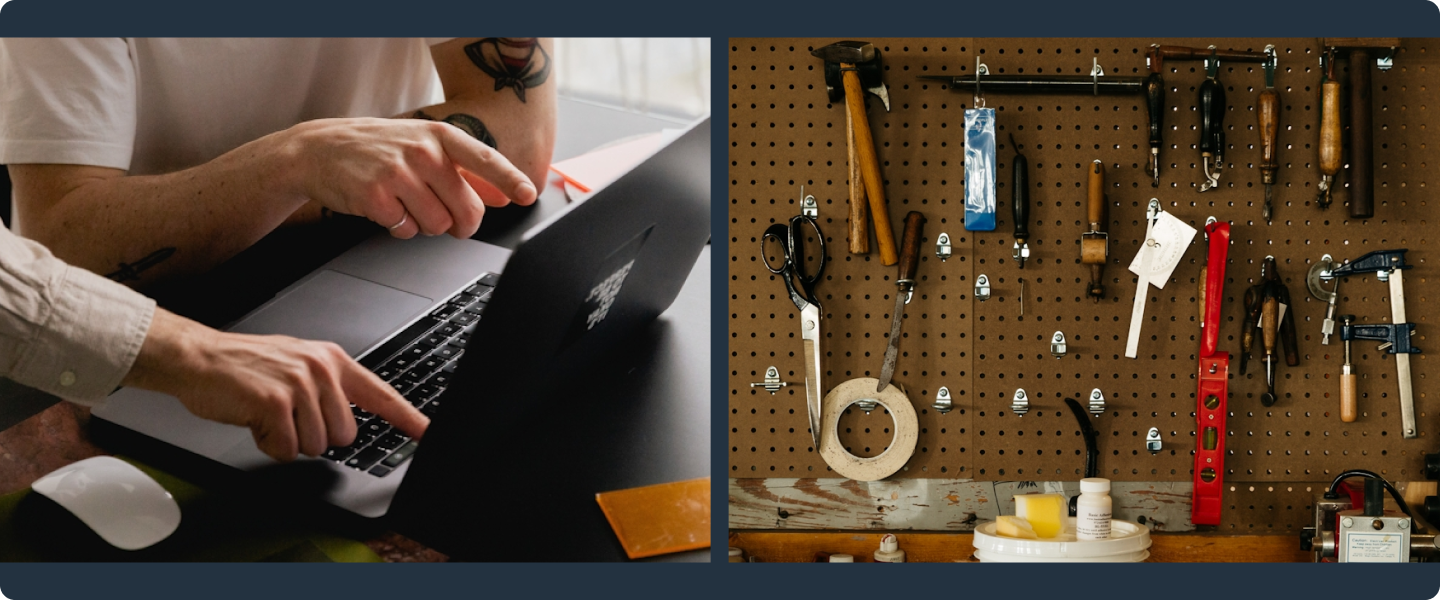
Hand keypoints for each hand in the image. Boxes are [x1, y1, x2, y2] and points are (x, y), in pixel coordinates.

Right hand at [125, 309, 428, 460]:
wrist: (199, 357)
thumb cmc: (245, 367)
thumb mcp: (297, 367)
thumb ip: (328, 389)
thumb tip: (346, 421)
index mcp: (332, 360)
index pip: (381, 394)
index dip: (407, 418)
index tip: (426, 433)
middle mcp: (321, 369)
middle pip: (344, 435)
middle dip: (313, 436)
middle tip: (285, 416)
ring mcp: (299, 384)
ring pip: (315, 445)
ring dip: (287, 440)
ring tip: (267, 414)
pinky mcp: (275, 401)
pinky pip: (287, 449)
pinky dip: (268, 444)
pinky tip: (255, 420)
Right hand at [284, 117, 537, 238]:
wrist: (318, 149)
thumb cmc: (378, 149)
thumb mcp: (422, 148)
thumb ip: (465, 171)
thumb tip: (503, 196)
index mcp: (439, 136)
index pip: (485, 159)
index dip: (509, 180)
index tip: (527, 195)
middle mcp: (422, 152)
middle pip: (467, 209)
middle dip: (462, 224)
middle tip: (450, 221)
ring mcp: (398, 173)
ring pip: (438, 226)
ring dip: (426, 225)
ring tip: (407, 204)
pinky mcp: (376, 197)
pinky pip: (407, 231)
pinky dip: (400, 228)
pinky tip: (386, 209)